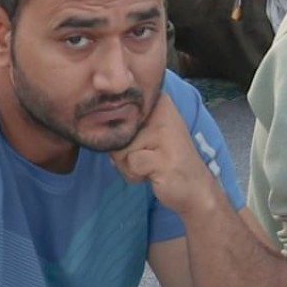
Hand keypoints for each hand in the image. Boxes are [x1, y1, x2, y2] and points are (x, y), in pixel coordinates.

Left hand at [108, 91, 220, 215]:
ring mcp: (165, 134)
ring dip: (128, 165)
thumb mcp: (145, 132)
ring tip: (151, 165)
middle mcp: (163, 112)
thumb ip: (125, 123)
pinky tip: (154, 174)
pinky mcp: (163, 158)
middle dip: (122, 151)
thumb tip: (91, 124)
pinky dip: (135, 175)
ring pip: (119, 150)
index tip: (139, 140)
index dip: (119, 131)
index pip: (115, 110)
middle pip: (115, 132)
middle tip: (146, 155)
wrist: (195, 186)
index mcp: (159, 101)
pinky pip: (129, 165)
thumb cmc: (165, 158)